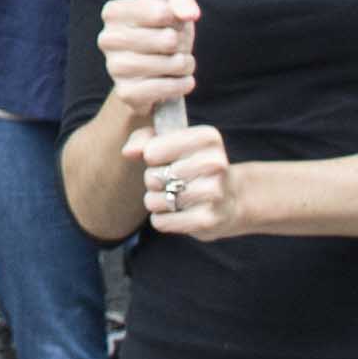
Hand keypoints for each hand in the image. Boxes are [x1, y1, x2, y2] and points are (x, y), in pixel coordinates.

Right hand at [98, 0, 198, 118]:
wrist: (152, 73)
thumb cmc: (162, 32)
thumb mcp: (173, 8)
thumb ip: (182, 1)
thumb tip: (188, 14)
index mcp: (114, 12)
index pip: (159, 12)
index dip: (175, 18)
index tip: (173, 21)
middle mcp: (108, 39)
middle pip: (167, 40)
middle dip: (181, 44)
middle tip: (178, 46)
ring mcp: (114, 67)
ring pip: (166, 64)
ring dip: (183, 64)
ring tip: (183, 63)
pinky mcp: (125, 92)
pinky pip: (161, 88)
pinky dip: (179, 85)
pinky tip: (183, 80)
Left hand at [127, 122, 243, 237]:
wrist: (229, 200)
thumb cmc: (192, 166)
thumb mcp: (172, 142)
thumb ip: (144, 139)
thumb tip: (128, 152)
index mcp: (207, 137)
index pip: (151, 151)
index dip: (152, 157)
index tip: (168, 159)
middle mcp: (215, 163)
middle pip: (152, 176)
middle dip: (154, 181)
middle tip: (173, 181)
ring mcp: (213, 193)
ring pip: (154, 200)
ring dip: (156, 201)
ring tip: (175, 197)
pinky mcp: (207, 220)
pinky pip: (161, 221)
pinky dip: (161, 219)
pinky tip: (178, 213)